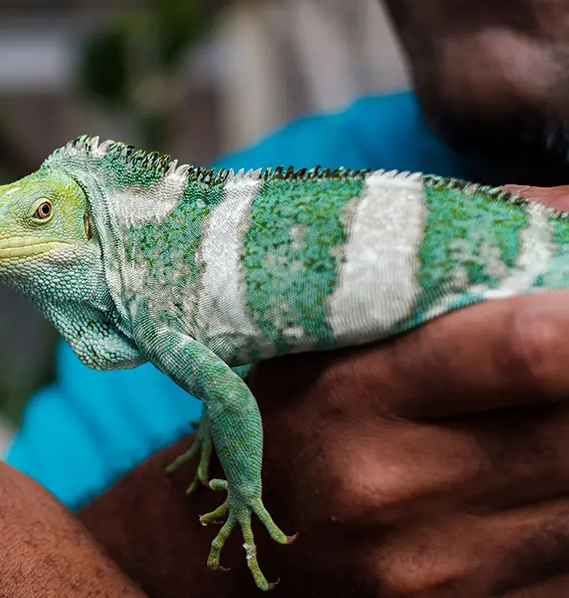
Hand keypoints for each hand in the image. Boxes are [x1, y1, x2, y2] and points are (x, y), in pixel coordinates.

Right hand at [81, 188, 568, 596]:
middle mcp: (393, 486)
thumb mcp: (329, 334)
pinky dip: (563, 513)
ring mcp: (433, 565)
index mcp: (355, 394)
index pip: (523, 350)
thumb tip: (560, 221)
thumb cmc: (293, 412)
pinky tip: (527, 484)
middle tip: (563, 355)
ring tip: (537, 414)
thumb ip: (433, 271)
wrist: (246, 548)